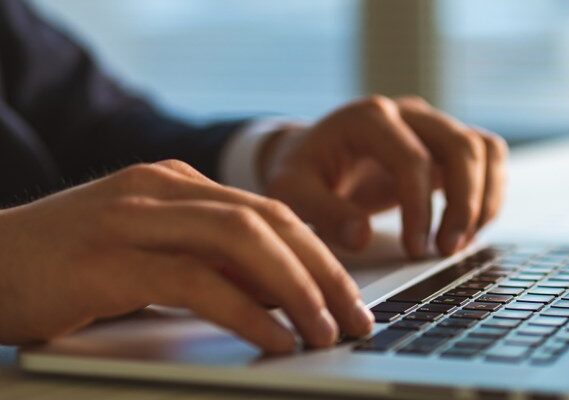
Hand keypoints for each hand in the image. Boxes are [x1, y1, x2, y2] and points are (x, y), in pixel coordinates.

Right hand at [0, 161, 372, 352]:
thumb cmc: (66, 269)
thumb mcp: (150, 258)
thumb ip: (208, 266)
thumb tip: (279, 297)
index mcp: (176, 184)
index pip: (269, 211)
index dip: (319, 254)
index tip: (350, 296)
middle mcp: (161, 189)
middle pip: (268, 220)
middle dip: (322, 271)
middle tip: (355, 317)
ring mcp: (133, 217)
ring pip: (242, 240)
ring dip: (296, 289)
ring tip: (327, 331)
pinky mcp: (108, 257)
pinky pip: (196, 280)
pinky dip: (245, 310)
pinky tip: (274, 338)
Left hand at [259, 96, 507, 257]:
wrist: (310, 156)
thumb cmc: (301, 172)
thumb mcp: (292, 191)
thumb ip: (323, 212)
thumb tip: (361, 237)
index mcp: (369, 117)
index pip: (412, 159)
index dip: (420, 208)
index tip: (414, 248)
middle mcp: (407, 113)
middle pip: (461, 146)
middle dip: (463, 204)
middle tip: (446, 250)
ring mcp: (431, 125)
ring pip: (483, 149)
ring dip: (483, 199)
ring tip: (460, 243)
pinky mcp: (445, 143)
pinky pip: (487, 158)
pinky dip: (489, 193)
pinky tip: (468, 229)